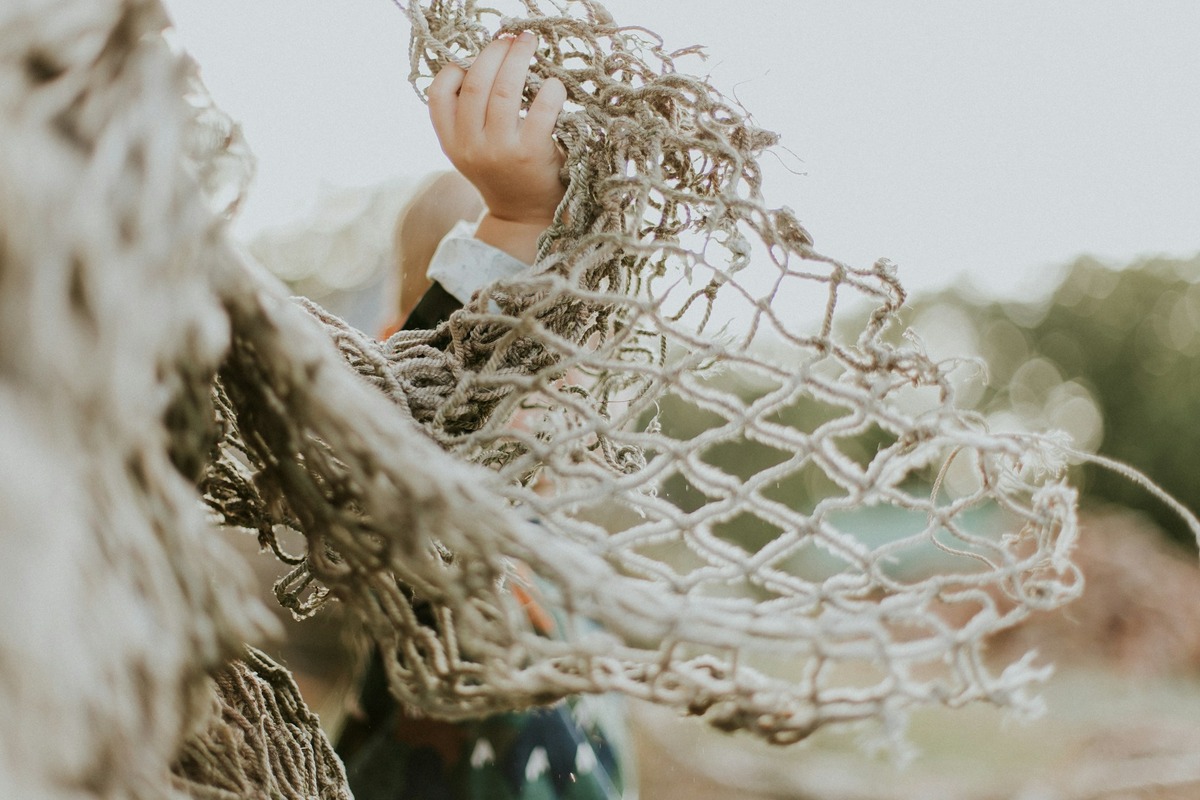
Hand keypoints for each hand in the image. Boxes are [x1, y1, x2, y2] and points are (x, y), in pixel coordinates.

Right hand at [429, 32, 566, 262]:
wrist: (525, 218)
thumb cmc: (503, 174)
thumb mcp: (472, 151)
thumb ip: (467, 118)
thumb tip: (483, 66)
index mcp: (451, 142)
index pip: (438, 95)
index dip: (454, 69)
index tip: (473, 60)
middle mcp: (471, 145)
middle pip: (476, 82)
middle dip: (494, 52)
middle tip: (511, 37)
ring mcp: (500, 150)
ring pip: (505, 90)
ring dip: (518, 58)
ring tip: (529, 42)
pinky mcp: (531, 153)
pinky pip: (540, 110)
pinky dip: (549, 90)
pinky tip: (554, 84)